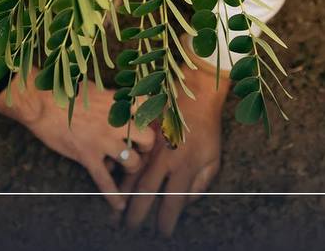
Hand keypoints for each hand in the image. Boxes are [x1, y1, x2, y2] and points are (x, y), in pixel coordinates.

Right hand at [0, 71, 155, 211]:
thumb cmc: (64, 92)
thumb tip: (116, 105)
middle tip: (140, 147)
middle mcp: (115, 123)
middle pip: (147, 139)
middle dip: (147, 146)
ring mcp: (102, 141)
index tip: (149, 122)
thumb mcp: (93, 89)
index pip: (147, 109)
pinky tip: (119, 205)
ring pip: (132, 161)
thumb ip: (108, 98)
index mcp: (117, 103)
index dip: (151, 117)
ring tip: (128, 167)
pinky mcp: (88, 156)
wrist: (40, 103)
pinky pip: (105, 181)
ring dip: (132, 166)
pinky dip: (113, 196)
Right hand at [122, 61, 226, 234]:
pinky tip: (113, 198)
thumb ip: (201, 182)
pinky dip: (111, 185)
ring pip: (129, 178)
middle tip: (133, 231)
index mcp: (183, 163)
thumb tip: (188, 202)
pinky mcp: (126, 135)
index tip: (162, 234)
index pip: (173, 201)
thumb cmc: (205, 126)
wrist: (195, 91)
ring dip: (124, 199)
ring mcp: (141, 144)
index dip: (166, 222)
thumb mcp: (213, 156)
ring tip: (118, 218)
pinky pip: (114, 166)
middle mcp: (161, 156)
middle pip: (146, 193)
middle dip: (138, 217)